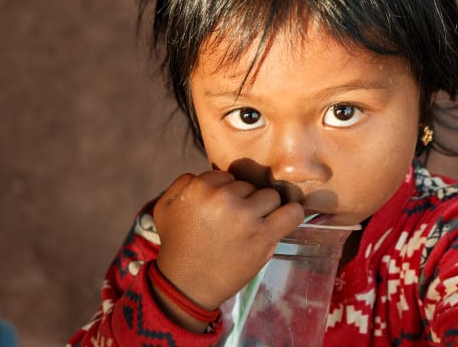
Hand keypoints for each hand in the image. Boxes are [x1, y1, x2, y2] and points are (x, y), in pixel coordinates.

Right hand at [152, 170, 304, 311]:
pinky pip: (292, 213)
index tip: (222, 211)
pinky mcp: (263, 236)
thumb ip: (183, 182)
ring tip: (252, 227)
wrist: (186, 285)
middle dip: (244, 201)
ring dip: (264, 210)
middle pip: (250, 186)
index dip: (227, 193)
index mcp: (200, 187)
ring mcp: (245, 216)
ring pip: (270, 196)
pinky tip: (285, 219)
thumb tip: (207, 173)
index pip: (228, 176)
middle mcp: (223, 198)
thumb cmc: (177, 246)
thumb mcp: (165, 207)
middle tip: (233, 223)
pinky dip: (292, 214)